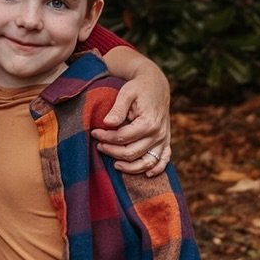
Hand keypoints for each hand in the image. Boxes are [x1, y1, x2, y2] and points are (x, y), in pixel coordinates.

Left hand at [92, 57, 171, 174]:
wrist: (156, 85)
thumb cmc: (139, 88)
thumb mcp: (126, 92)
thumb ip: (117, 108)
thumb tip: (107, 123)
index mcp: (149, 122)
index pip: (123, 138)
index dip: (106, 137)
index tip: (94, 133)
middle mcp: (158, 134)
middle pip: (132, 153)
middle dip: (112, 152)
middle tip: (99, 146)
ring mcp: (163, 139)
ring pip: (146, 162)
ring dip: (130, 167)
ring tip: (114, 164)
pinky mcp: (166, 141)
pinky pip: (163, 160)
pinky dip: (157, 169)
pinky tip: (146, 174)